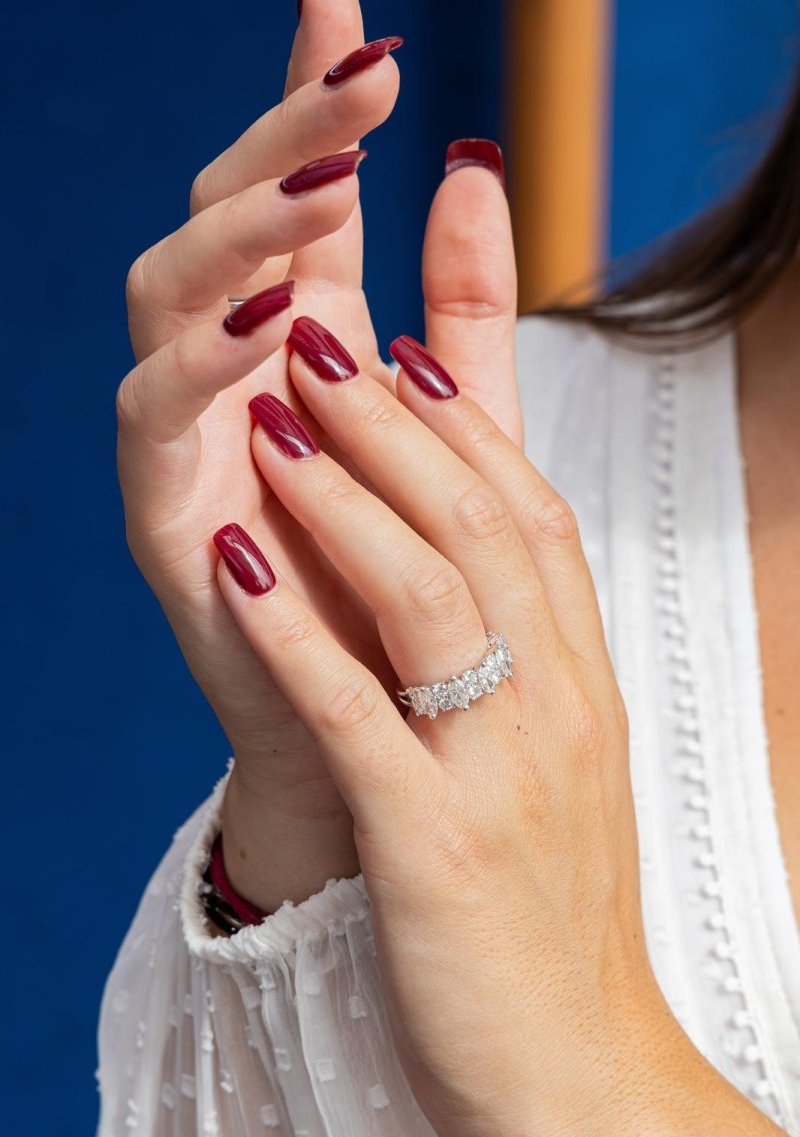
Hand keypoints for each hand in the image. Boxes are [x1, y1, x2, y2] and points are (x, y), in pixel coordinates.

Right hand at [116, 0, 518, 907]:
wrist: (382, 721)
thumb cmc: (414, 571)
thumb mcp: (460, 423)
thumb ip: (465, 303)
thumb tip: (475, 162)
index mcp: (306, 335)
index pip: (300, 189)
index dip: (309, 91)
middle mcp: (235, 366)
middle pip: (232, 216)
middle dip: (287, 137)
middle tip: (359, 76)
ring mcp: (191, 430)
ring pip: (171, 294)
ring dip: (240, 234)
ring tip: (319, 187)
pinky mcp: (163, 508)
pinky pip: (159, 415)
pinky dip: (204, 358)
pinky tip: (266, 318)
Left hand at [211, 330, 782, 1136]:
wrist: (579, 1070)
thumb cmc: (551, 909)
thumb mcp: (553, 764)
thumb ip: (522, 663)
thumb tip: (472, 572)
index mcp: (579, 681)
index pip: (533, 518)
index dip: (467, 429)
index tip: (402, 359)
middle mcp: (553, 706)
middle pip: (482, 527)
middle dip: (397, 429)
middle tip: (322, 348)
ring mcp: (500, 772)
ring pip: (434, 595)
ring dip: (350, 502)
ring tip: (277, 428)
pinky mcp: (435, 849)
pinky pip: (362, 715)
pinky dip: (297, 631)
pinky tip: (239, 567)